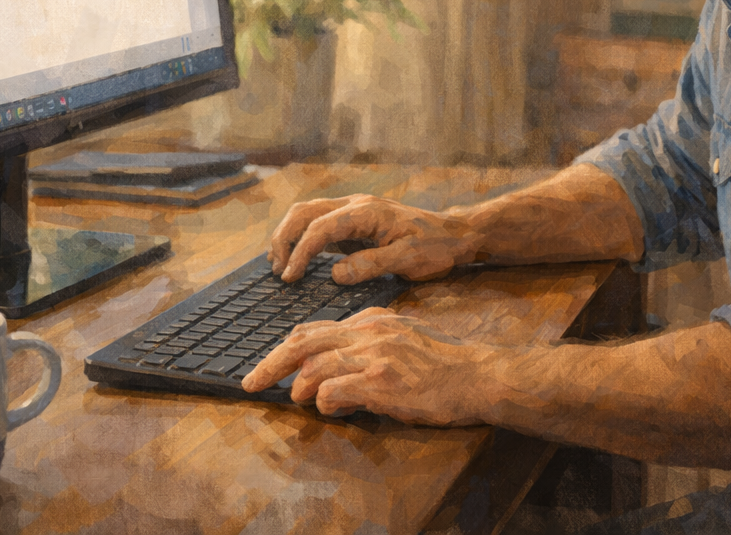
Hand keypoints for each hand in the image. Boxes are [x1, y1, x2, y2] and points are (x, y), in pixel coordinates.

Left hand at [241, 308, 499, 424]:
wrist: (478, 375)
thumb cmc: (446, 364)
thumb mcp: (405, 338)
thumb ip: (371, 343)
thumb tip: (338, 365)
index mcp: (373, 318)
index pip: (317, 327)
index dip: (290, 347)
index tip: (275, 363)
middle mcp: (369, 331)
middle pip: (303, 340)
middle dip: (272, 361)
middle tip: (251, 381)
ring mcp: (374, 354)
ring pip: (314, 364)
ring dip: (298, 387)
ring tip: (297, 401)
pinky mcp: (380, 381)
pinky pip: (333, 390)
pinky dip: (324, 403)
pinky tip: (332, 411)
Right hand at [269, 194, 478, 282]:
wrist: (453, 235)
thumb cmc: (435, 246)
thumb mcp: (408, 259)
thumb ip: (371, 265)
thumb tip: (335, 274)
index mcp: (366, 212)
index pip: (320, 228)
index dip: (300, 252)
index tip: (289, 277)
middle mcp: (354, 206)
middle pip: (304, 213)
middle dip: (284, 238)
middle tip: (277, 270)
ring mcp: (352, 213)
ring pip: (307, 215)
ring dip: (288, 236)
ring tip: (279, 266)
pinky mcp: (353, 225)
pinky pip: (319, 227)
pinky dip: (301, 240)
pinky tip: (296, 261)